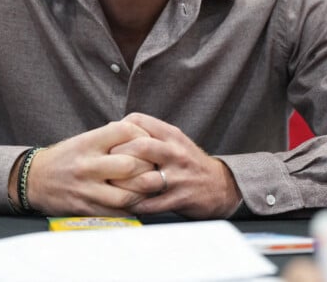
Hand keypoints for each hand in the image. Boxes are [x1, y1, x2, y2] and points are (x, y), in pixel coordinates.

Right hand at [25, 121, 154, 215]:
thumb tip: (145, 137)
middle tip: (155, 166)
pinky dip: (132, 209)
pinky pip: (117, 214)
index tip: (148, 140)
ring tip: (149, 186)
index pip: (124, 131)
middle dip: (147, 166)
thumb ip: (111, 138)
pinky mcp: (86, 210)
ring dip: (143, 192)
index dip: (142, 135)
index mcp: (87, 142)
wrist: (34, 179)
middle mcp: (87, 165)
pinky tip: (137, 201)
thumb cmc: (66, 157)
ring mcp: (86, 190)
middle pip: (129, 165)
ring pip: (126, 195)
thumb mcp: (84, 139)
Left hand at [109, 112, 241, 218]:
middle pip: (140, 147)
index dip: (119, 127)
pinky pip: (152, 204)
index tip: (109, 138)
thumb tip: (117, 129)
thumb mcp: (174, 139)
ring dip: (123, 183)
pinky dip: (135, 205)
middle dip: (118, 154)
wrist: (221, 185)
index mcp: (171, 134)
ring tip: (111, 184)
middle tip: (106, 162)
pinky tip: (124, 203)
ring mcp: (178, 177)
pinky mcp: (180, 199)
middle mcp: (175, 152)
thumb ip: (151, 134)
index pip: (139, 121)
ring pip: (144, 179)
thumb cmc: (188, 161)